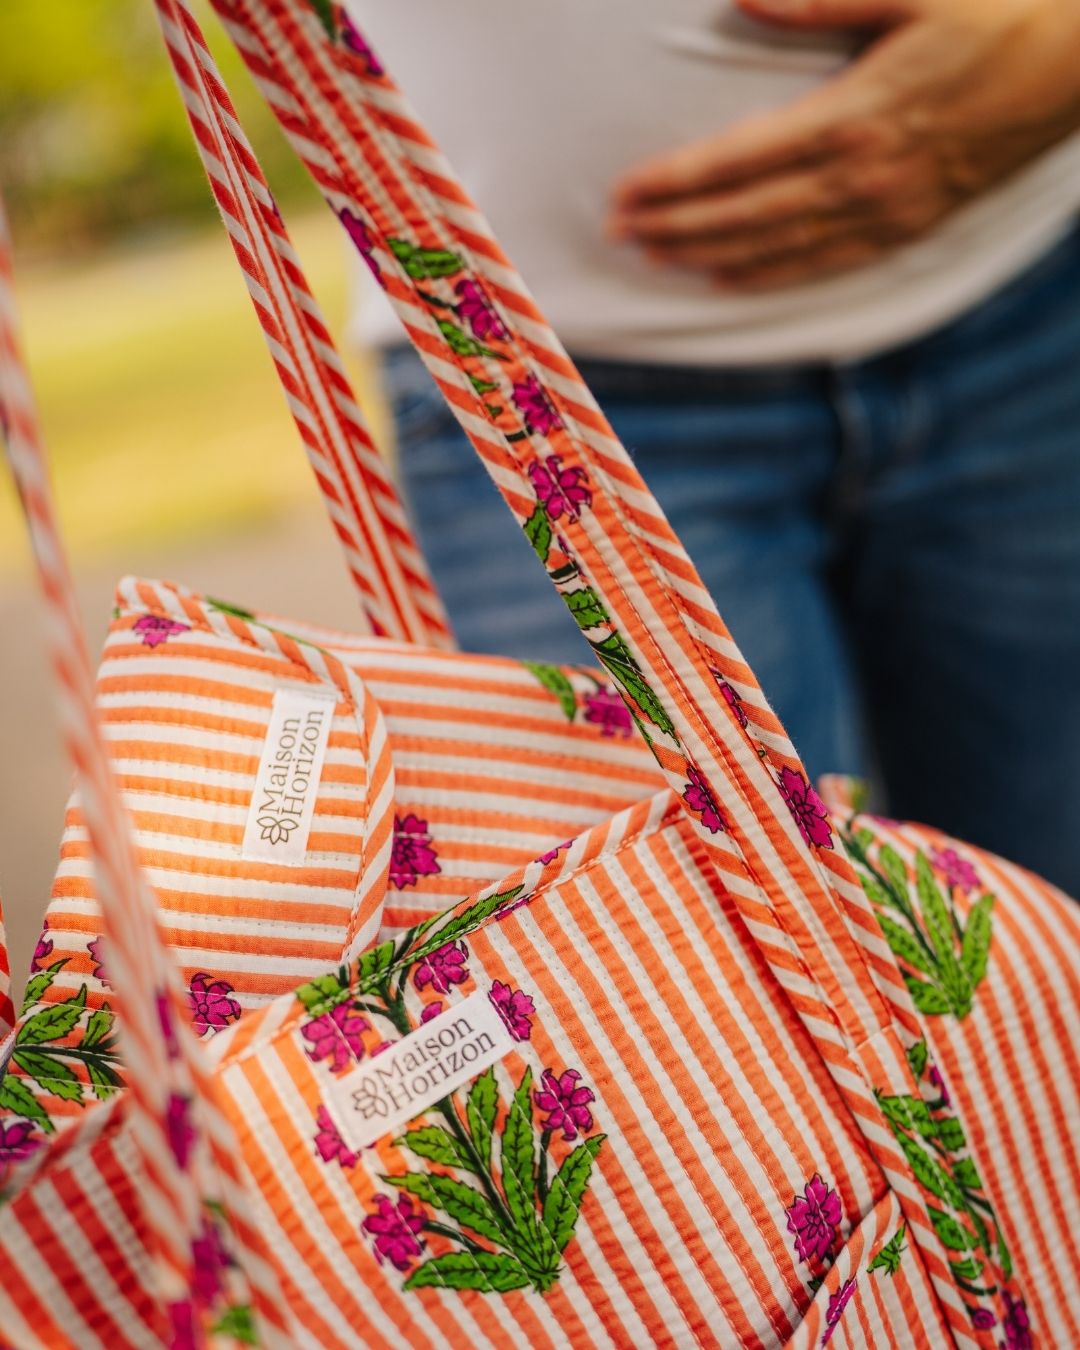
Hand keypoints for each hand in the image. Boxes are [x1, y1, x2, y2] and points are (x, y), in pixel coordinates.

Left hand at [608, 0, 1079, 289]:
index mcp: (853, 116)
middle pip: (746, 213)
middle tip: (620, 233)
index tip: (625, 192)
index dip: (676, 182)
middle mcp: (862, 178)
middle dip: (676, 225)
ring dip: (710, 255)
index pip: (738, 160)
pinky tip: (730, 279)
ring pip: (778, 246)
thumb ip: (821, 0)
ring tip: (657, 258)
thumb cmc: (1001, 13)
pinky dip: (771, 275)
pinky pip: (825, 265)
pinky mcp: (908, 228)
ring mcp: (886, 211)